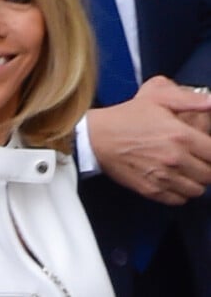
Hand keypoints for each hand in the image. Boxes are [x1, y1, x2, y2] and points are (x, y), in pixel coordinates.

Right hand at [87, 75, 210, 205]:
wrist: (97, 136)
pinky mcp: (152, 190)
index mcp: (180, 135)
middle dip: (206, 166)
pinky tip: (172, 179)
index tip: (205, 148)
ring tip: (184, 169)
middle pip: (210, 174)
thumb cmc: (126, 116)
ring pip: (197, 190)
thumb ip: (189, 99)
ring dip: (194, 180)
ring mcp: (164, 177)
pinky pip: (180, 200)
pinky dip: (180, 192)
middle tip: (195, 157)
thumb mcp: (155, 97)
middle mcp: (176, 159)